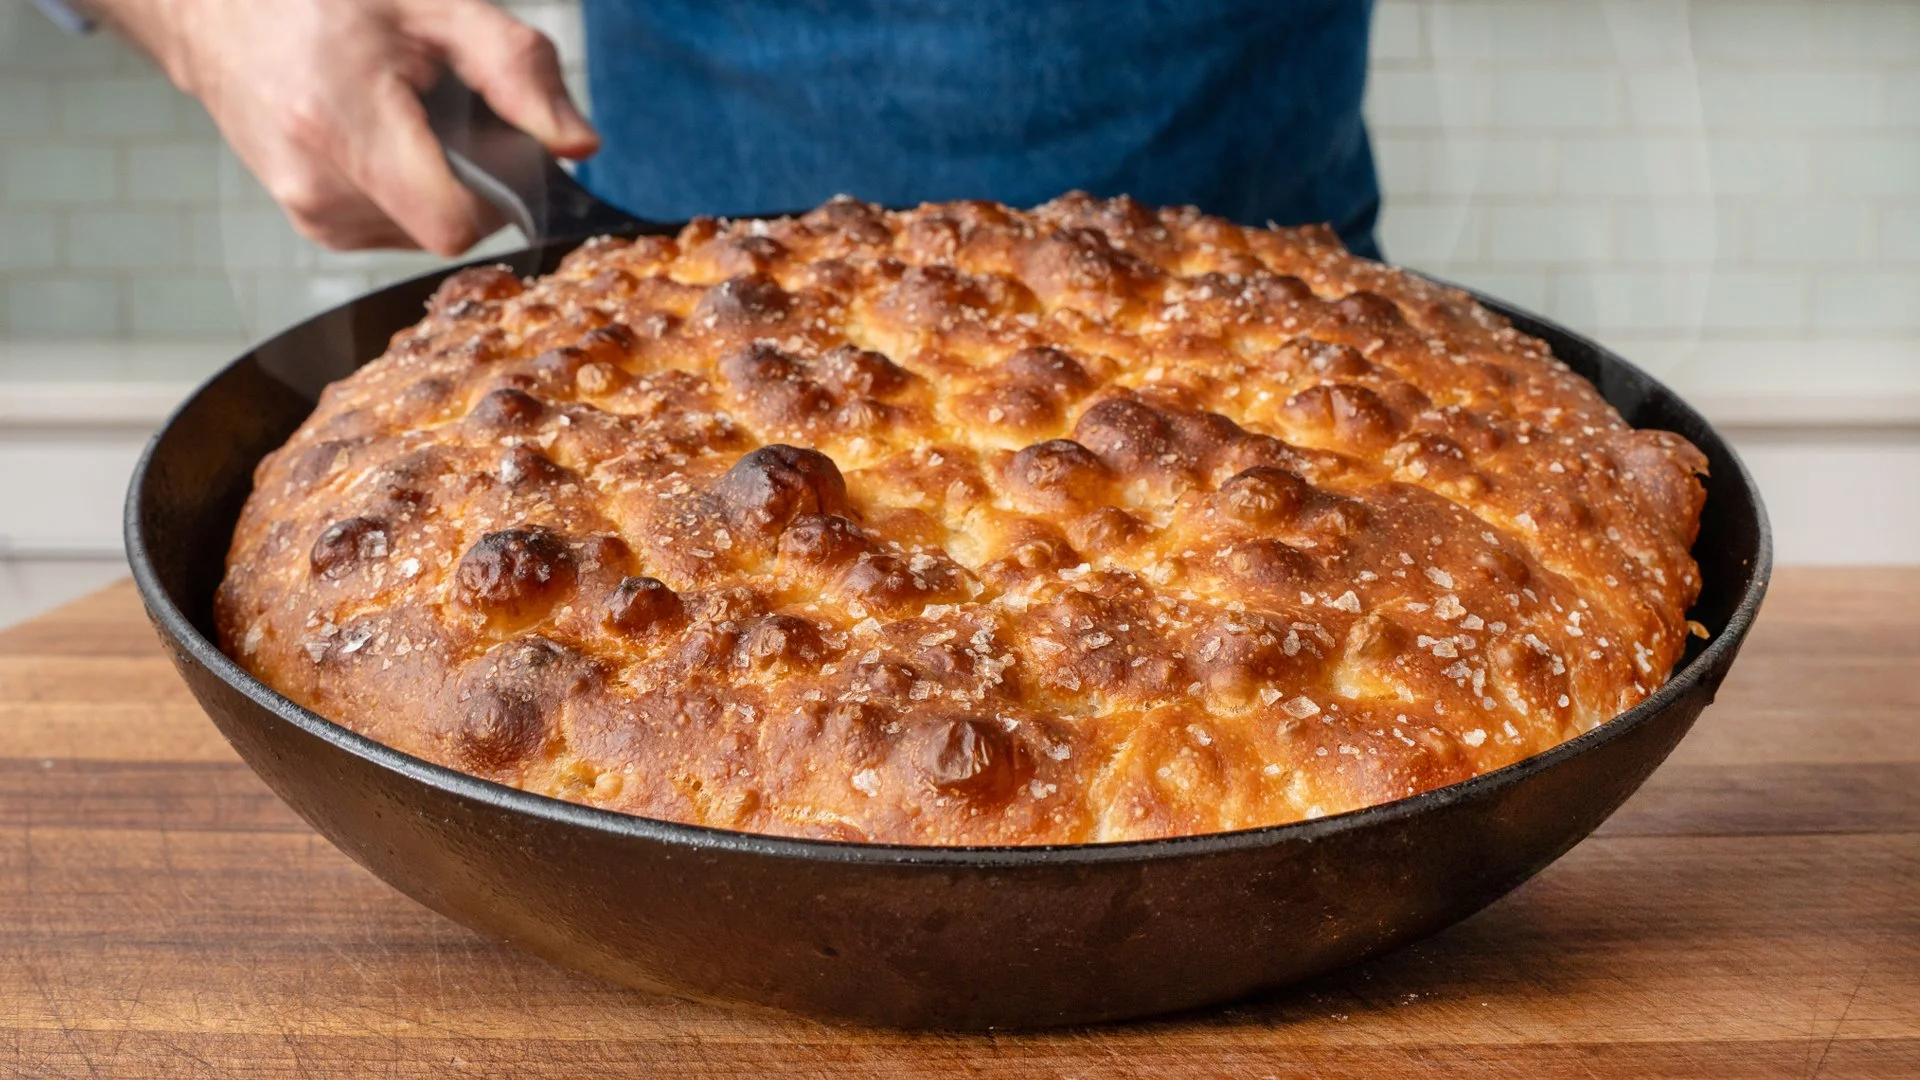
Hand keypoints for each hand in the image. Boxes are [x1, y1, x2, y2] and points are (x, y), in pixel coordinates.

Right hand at [96, 0, 598, 254]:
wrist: (218, 7)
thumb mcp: (438, 6)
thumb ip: (518, 71)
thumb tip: (581, 146)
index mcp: (343, 126)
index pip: (457, 223)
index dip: (501, 190)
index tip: (497, 136)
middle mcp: (319, 187)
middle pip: (451, 227)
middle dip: (475, 176)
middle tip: (448, 105)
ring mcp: (313, 215)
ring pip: (429, 230)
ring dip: (444, 181)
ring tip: (408, 112)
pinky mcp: (316, 225)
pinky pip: (400, 225)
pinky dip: (413, 186)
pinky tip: (387, 134)